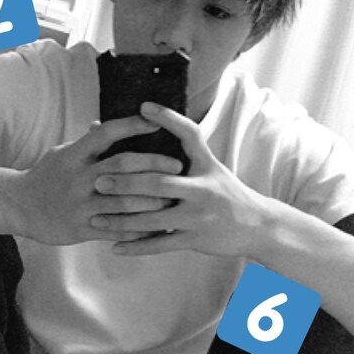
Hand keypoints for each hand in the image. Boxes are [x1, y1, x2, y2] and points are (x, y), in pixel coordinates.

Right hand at [11, 115, 183, 244]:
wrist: (19, 206)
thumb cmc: (47, 175)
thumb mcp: (62, 153)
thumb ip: (85, 142)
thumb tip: (102, 124)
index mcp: (75, 154)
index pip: (107, 134)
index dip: (132, 125)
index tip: (156, 121)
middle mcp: (80, 177)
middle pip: (122, 166)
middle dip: (154, 164)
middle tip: (178, 165)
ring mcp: (81, 204)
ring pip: (124, 200)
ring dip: (152, 199)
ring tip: (174, 196)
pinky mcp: (81, 228)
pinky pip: (116, 229)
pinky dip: (138, 229)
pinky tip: (157, 226)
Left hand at [89, 102, 271, 256]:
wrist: (257, 226)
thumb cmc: (225, 192)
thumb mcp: (211, 167)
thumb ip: (184, 151)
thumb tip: (151, 124)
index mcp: (206, 165)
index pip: (189, 134)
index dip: (168, 118)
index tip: (143, 106)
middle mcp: (203, 189)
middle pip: (159, 183)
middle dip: (126, 182)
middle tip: (98, 181)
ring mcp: (199, 216)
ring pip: (153, 218)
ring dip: (121, 219)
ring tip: (96, 218)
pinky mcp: (195, 239)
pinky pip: (160, 244)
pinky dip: (136, 247)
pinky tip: (114, 247)